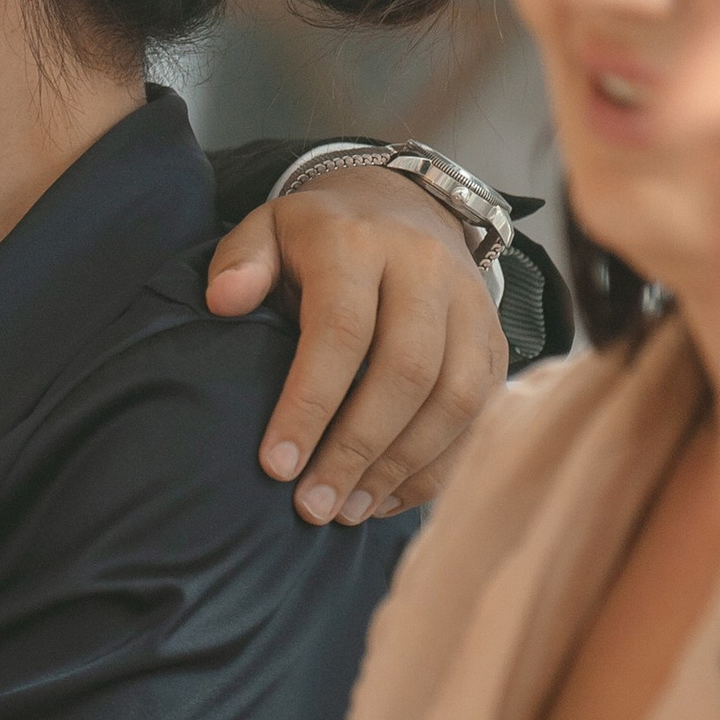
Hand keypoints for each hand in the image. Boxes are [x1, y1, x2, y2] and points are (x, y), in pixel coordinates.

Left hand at [207, 162, 506, 523]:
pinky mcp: (495, 342)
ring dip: (401, 466)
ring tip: (349, 511)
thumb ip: (239, 262)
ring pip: (454, 399)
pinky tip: (387, 498)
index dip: (310, 404)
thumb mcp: (268, 230)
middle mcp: (426, 270)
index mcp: (359, 243)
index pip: (341, 331)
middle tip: (314, 507)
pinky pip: (479, 414)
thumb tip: (223, 302)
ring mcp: (471, 306)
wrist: (405, 208)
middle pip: (407, 372)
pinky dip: (437, 467)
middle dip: (358, 450)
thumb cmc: (321, 238)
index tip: (276, 466)